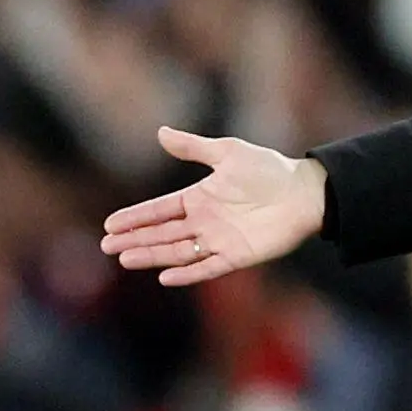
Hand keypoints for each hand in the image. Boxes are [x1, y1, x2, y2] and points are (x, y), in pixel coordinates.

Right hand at [100, 127, 330, 284]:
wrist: (304, 192)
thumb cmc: (269, 170)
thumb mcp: (228, 153)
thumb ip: (193, 147)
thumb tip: (160, 133)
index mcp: (199, 198)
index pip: (159, 210)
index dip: (135, 217)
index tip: (110, 225)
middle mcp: (204, 222)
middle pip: (162, 234)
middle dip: (134, 239)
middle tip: (107, 246)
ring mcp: (219, 241)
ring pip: (178, 251)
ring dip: (152, 256)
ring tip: (126, 260)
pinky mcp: (237, 256)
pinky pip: (207, 268)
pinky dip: (188, 273)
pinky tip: (165, 277)